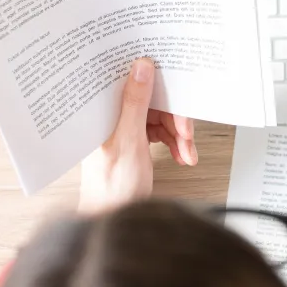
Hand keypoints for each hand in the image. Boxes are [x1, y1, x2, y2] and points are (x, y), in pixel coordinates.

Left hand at [79, 58, 196, 213]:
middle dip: (173, 117)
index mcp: (101, 112)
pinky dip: (174, 142)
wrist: (114, 219)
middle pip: (151, 101)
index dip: (154, 81)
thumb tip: (141, 68)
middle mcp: (111, 117)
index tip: (174, 85)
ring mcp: (122, 129)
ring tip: (186, 150)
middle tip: (185, 132)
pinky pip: (159, 132)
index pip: (130, 82)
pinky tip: (181, 154)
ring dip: (178, 133)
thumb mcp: (128, 141)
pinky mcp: (133, 141)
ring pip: (159, 117)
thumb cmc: (111, 189)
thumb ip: (135, 103)